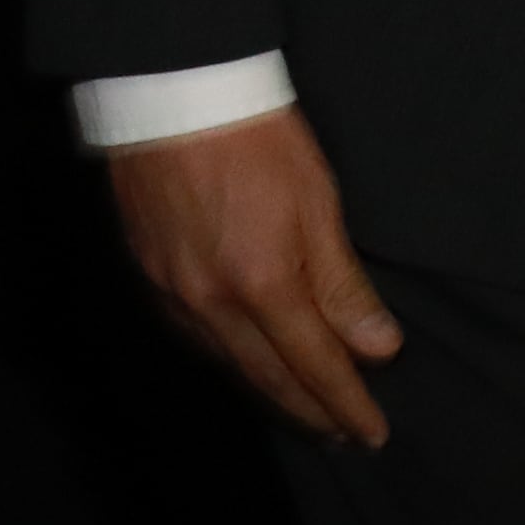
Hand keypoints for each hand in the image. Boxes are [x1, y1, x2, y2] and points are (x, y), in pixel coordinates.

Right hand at [104, 105, 402, 443]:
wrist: (170, 87)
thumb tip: (378, 348)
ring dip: (270, 393)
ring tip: (302, 410)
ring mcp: (172, 292)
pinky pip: (192, 338)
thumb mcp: (317, 199)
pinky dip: (226, 360)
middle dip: (311, 413)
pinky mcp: (147, 274)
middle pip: (269, 379)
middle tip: (343, 437)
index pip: (315, 365)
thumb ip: (343, 283)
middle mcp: (212, 302)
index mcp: (262, 284)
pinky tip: (244, 360)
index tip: (374, 433)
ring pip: (227, 365)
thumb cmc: (255, 133)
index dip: (347, 403)